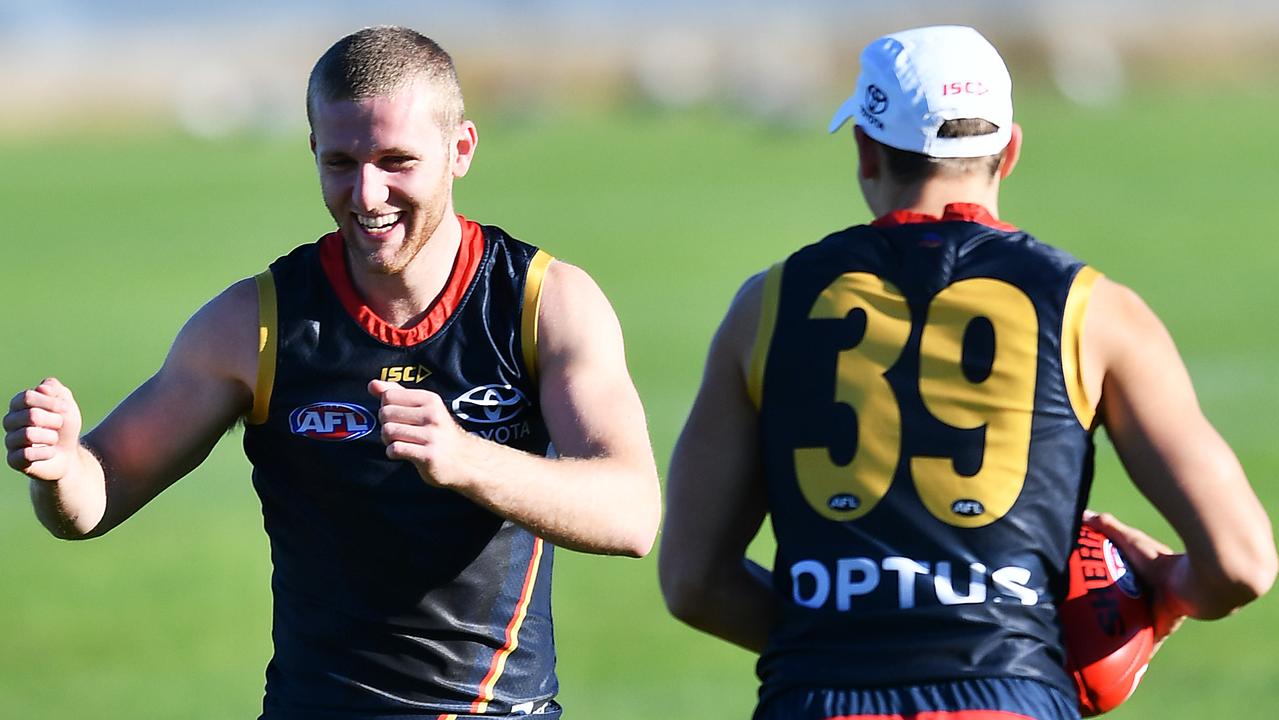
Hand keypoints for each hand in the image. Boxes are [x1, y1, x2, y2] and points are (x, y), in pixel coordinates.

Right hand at [5, 378, 83, 481]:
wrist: (68, 453)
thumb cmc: (64, 426)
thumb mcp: (65, 403)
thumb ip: (55, 389)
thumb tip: (41, 388)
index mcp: (18, 404)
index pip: (28, 397)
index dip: (51, 402)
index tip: (65, 408)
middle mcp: (9, 421)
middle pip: (31, 415)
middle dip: (54, 420)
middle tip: (59, 425)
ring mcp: (10, 441)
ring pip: (28, 435)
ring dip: (51, 437)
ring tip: (54, 439)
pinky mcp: (13, 460)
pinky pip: (27, 455)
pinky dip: (46, 453)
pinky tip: (50, 452)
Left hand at [368, 379, 472, 487]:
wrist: (465, 460)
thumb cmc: (439, 433)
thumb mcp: (423, 408)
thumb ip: (397, 394)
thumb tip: (372, 384)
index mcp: (430, 399)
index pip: (388, 395)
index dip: (387, 408)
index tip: (398, 417)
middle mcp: (432, 415)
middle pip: (385, 414)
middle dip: (386, 425)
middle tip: (398, 433)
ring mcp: (431, 436)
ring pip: (388, 432)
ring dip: (389, 440)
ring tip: (401, 443)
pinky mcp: (428, 456)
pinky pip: (395, 449)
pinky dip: (393, 453)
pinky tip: (403, 453)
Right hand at [1083, 509, 1187, 646]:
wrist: (1195, 584)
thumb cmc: (1162, 560)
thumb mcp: (1130, 540)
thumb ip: (1108, 527)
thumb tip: (1083, 513)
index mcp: (1141, 576)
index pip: (1118, 581)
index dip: (1103, 584)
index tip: (1083, 588)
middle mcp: (1149, 596)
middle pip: (1123, 608)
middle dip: (1106, 614)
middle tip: (1080, 620)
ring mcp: (1155, 614)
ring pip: (1133, 629)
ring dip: (1119, 636)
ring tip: (1093, 646)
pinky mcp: (1160, 630)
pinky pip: (1146, 646)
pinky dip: (1137, 657)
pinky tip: (1124, 667)